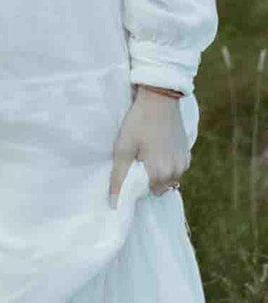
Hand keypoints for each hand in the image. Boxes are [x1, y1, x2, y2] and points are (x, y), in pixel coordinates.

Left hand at [109, 87, 189, 207]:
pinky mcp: (187, 151)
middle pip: (160, 187)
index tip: (132, 165)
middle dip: (149, 177)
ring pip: (170, 177)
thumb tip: (115, 204)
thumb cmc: (138, 122)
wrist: (159, 97)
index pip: (147, 192)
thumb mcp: (123, 148)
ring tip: (148, 148)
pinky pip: (176, 166)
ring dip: (159, 170)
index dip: (137, 181)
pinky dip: (168, 161)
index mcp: (161, 174)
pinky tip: (158, 144)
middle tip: (139, 156)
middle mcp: (177, 172)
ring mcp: (185, 162)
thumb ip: (119, 178)